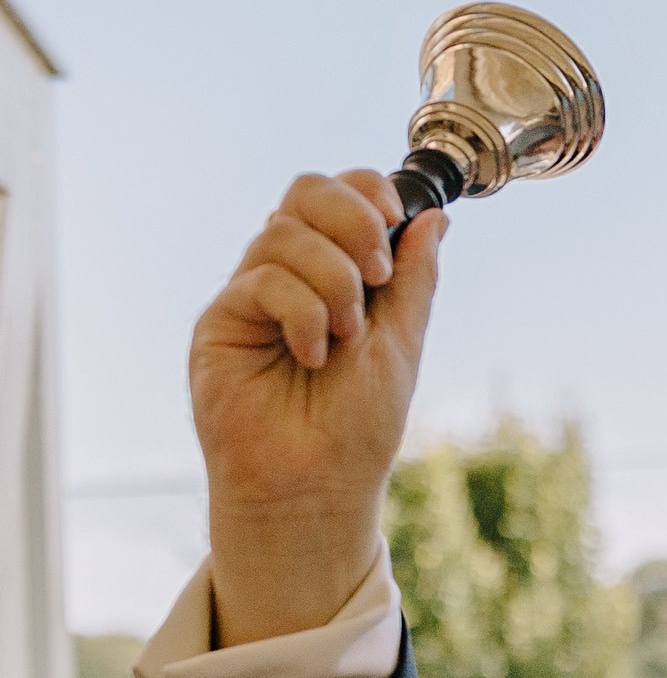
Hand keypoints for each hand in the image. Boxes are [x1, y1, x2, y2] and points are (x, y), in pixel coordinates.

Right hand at [190, 172, 445, 643]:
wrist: (317, 486)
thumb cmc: (357, 426)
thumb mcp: (401, 342)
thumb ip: (414, 279)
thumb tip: (434, 217)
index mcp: (336, 273)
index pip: (339, 196)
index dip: (367, 192)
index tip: (394, 218)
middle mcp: (290, 275)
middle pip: (305, 193)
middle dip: (352, 221)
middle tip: (377, 274)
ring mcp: (253, 295)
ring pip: (285, 234)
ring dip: (334, 282)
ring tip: (345, 338)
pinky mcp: (221, 320)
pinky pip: (262, 280)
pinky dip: (303, 313)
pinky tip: (312, 354)